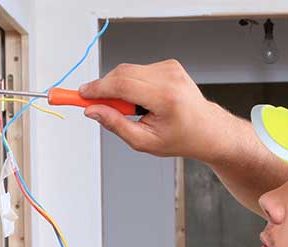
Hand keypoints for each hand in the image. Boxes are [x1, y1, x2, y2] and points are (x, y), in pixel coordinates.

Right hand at [80, 59, 230, 161]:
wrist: (207, 129)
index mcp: (165, 98)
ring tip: (131, 110)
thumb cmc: (181, 138)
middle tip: (93, 104)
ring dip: (119, 88)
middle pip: (121, 73)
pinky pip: (138, 70)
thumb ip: (115, 125)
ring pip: (128, 71)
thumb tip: (93, 111)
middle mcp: (169, 78)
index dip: (97, 89)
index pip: (122, 85)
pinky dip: (131, 84)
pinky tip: (142, 100)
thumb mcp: (144, 142)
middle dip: (103, 88)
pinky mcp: (169, 64)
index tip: (80, 94)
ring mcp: (170, 68)